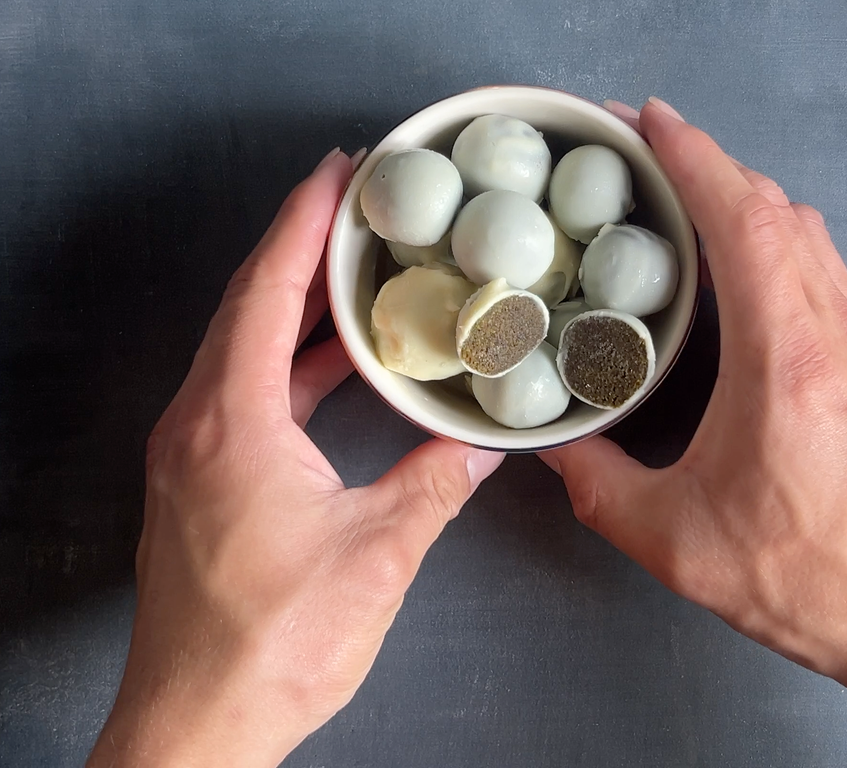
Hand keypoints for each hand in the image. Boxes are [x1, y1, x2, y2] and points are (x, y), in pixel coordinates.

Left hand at [87, 149, 503, 767]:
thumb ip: (435, 485)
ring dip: (296, 308)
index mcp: (230, 421)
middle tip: (353, 209)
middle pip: (248, 307)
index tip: (335, 175)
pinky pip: (245, 395)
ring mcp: (193, 455)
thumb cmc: (270, 643)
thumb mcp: (377, 553)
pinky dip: (290, 365)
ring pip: (244, 351)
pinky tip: (334, 365)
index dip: (302, 224)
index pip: (265, 291)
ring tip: (352, 275)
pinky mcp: (202, 484)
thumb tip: (484, 447)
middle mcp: (197, 425)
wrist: (199, 722)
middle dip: (301, 250)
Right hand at [545, 99, 846, 766]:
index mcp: (785, 361)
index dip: (693, 159)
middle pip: (779, 211)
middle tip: (647, 156)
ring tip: (686, 201)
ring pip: (808, 237)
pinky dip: (777, 243)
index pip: (745, 223)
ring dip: (747, 200)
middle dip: (710, 165)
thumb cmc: (817, 579)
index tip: (647, 123)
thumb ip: (599, 487)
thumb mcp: (676, 540)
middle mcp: (834, 336)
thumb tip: (557, 452)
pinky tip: (742, 273)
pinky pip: (823, 273)